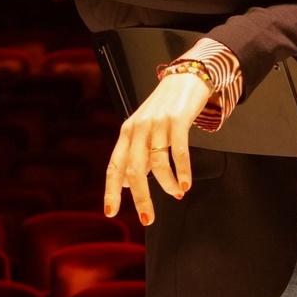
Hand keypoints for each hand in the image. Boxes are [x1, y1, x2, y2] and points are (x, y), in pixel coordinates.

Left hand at [104, 72, 210, 225]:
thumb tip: (127, 185)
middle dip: (141, 198)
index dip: (111, 190)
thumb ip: (136, 155)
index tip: (111, 212)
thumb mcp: (144, 129)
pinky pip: (179, 152)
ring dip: (167, 185)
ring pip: (157, 164)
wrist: (186, 77)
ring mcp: (157, 123)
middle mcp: (138, 127)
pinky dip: (182, 172)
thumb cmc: (165, 107)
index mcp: (127, 132)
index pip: (115, 166)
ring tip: (176, 194)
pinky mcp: (177, 119)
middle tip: (147, 219)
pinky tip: (186, 184)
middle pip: (134, 169)